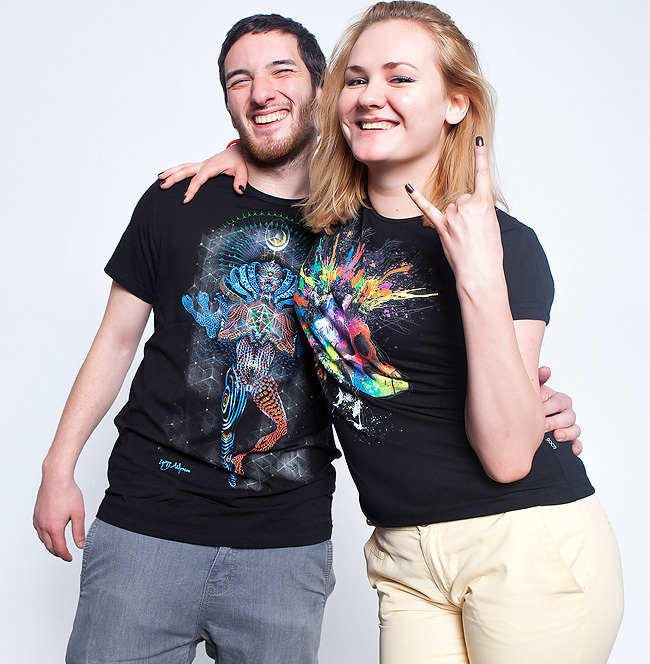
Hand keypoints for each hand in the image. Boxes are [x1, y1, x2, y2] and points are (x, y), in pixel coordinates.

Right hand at [33, 471, 84, 561]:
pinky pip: (38, 529)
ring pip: (42, 538)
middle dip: (57, 552)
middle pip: (49, 545)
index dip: (65, 555)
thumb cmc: (67, 492)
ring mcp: (38, 519)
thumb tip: (80, 545)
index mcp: (54, 528)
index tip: (70, 558)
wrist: (56, 478)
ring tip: (58, 545)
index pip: (59, 548)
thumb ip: (79, 531)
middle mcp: (43, 525)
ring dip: (50, 544)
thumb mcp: (78, 513)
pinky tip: (49, 532)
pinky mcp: (36, 514)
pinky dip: (44, 535)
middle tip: (65, 554)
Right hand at [158, 143, 248, 202]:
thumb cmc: (239, 161)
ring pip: (182, 167)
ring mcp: (201, 164)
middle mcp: (204, 164)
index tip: (184, 199)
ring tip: (159, 178)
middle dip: (173, 179)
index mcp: (211, 167)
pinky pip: (186, 167)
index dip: (191, 189)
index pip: (198, 179)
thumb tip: (239, 191)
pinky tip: (168, 174)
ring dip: (171, 172)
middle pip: (185, 171)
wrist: (238, 151)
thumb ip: (241, 180)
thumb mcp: (243, 170)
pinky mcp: (202, 166)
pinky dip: (176, 170)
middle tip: (163, 186)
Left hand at [405, 138, 502, 289]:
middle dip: (467, 213)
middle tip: (474, 232)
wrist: (480, 273)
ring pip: (451, 207)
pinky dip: (418, 199)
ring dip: (456, 220)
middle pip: (463, 198)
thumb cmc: (489, 252)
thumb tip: (466, 209)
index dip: (480, 157)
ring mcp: (453, 217)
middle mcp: (467, 206)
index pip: (482, 175)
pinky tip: (408, 188)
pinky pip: (428, 209)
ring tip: (464, 237)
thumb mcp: (492, 225)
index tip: (478, 140)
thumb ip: (479, 211)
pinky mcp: (441, 227)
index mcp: (484, 203)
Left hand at [538, 366, 582, 455]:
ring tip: (557, 436)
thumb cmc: (529, 401)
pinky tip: (572, 450)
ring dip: (567, 434)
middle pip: (569, 417)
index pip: (560, 402)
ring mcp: (568, 428)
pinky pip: (577, 445)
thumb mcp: (532, 389)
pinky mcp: (568, 441)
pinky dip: (576, 447)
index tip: (539, 410)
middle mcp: (566, 414)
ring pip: (575, 430)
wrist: (522, 418)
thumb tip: (545, 370)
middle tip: (544, 426)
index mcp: (559, 400)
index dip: (550, 406)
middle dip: (557, 422)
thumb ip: (538, 379)